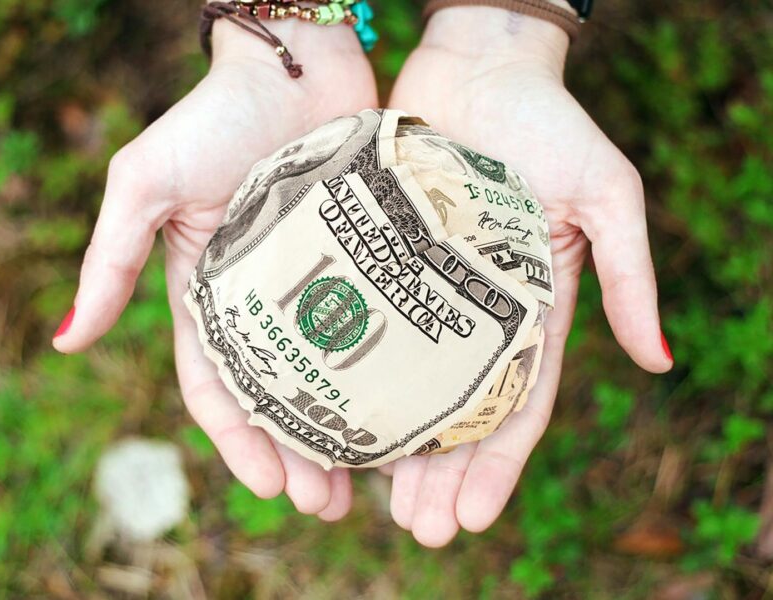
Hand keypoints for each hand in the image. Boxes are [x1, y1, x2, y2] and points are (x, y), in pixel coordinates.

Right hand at [52, 20, 376, 519]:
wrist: (297, 62)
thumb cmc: (216, 116)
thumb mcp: (147, 184)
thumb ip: (110, 260)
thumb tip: (68, 341)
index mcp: (210, 294)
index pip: (219, 389)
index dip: (240, 443)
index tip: (271, 487)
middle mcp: (265, 301)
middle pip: (280, 399)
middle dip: (297, 457)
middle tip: (328, 505)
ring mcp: (317, 286)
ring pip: (331, 378)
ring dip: (343, 434)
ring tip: (370, 484)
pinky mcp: (365, 265)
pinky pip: (374, 334)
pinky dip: (383, 378)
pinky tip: (406, 414)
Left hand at [383, 7, 673, 546]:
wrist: (477, 63)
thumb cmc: (548, 122)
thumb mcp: (606, 195)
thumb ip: (629, 274)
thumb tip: (659, 361)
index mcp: (530, 307)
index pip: (517, 405)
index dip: (498, 466)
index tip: (472, 517)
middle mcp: (474, 310)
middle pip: (457, 412)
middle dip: (441, 474)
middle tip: (417, 529)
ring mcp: (424, 290)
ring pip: (406, 384)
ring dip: (393, 445)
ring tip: (367, 501)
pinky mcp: (381, 261)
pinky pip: (365, 329)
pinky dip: (353, 377)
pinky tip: (332, 419)